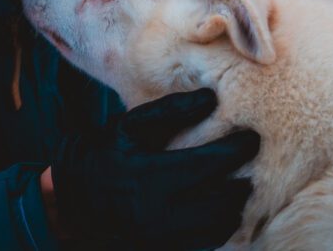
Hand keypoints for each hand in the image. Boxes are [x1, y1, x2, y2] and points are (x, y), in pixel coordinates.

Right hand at [50, 88, 259, 249]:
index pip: (209, 164)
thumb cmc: (110, 152)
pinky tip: (224, 203)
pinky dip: (223, 222)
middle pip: (222, 198)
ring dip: (236, 202)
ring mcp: (164, 235)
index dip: (237, 149)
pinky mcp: (168, 247)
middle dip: (244, 178)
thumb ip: (172, 111)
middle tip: (251, 160)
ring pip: (221, 224)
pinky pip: (210, 239)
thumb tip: (211, 97)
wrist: (80, 198)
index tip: (252, 137)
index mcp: (150, 175)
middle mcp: (159, 212)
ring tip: (240, 181)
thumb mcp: (132, 125)